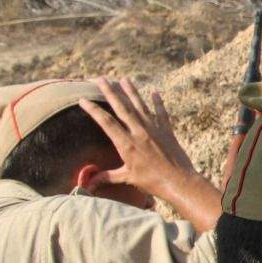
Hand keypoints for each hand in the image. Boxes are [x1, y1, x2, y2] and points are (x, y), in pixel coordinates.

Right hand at [78, 79, 222, 231]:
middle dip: (110, 92)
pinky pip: (161, 113)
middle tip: (101, 78)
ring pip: (140, 106)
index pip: (106, 122)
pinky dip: (158, 102)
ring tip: (123, 79)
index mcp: (126, 143)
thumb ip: (107, 177)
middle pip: (121, 108)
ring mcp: (154, 129)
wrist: (178, 181)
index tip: (82, 99)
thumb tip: (88, 184)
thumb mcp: (127, 178)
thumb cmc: (152, 182)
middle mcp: (139, 132)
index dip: (93, 110)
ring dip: (131, 91)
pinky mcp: (167, 131)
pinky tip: (154, 92)